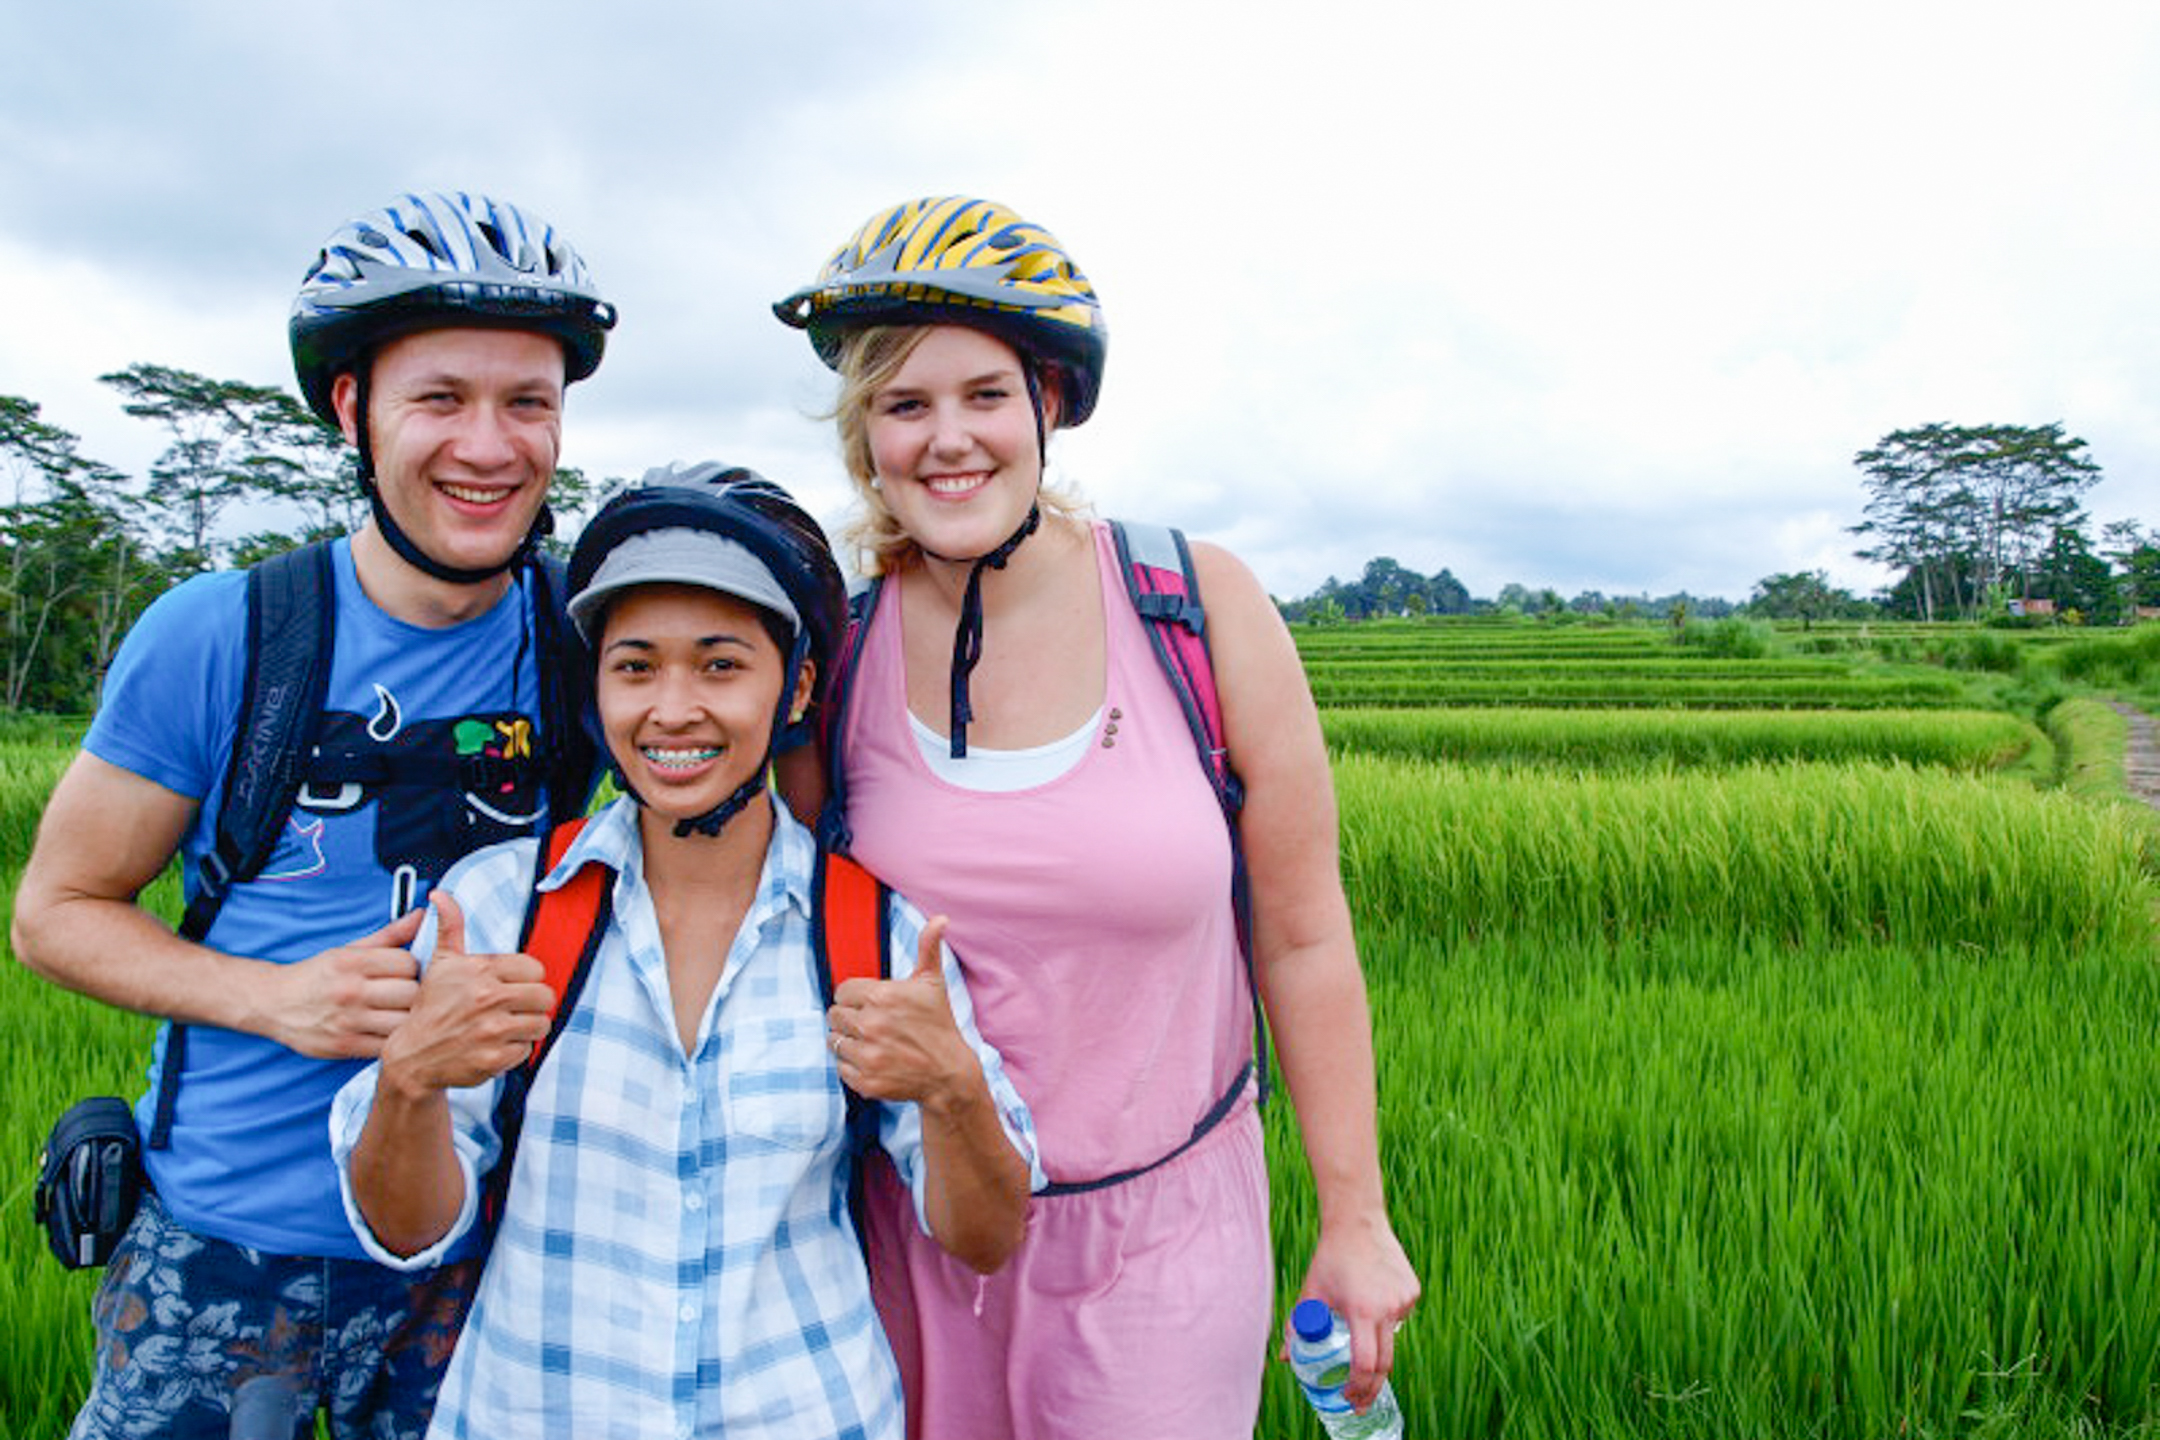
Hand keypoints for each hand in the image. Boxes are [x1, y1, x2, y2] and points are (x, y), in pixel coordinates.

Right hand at [265, 908, 425, 1058]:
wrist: (272, 1003)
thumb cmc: (317, 976)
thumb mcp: (349, 950)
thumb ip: (389, 935)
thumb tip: (422, 916)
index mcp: (352, 962)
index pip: (408, 963)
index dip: (412, 968)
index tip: (404, 973)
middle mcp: (349, 991)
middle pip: (411, 993)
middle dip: (414, 993)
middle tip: (405, 995)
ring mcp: (347, 1021)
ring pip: (404, 1022)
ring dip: (407, 1018)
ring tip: (397, 1013)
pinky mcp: (345, 1046)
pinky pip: (387, 1045)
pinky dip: (392, 1039)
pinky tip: (384, 1030)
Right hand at [377, 892, 554, 1095]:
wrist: (412, 1056)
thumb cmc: (431, 1007)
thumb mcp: (440, 963)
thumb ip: (449, 927)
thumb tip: (440, 895)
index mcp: (480, 971)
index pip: (535, 969)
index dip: (526, 980)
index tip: (511, 987)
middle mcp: (487, 998)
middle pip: (544, 997)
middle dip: (532, 1004)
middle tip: (513, 1009)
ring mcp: (492, 1030)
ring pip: (540, 1024)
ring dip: (527, 1028)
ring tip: (505, 1027)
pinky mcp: (495, 1058)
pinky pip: (527, 1050)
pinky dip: (515, 1051)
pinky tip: (495, 1047)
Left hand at [826, 916, 972, 1108]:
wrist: (949, 1073)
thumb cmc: (938, 1024)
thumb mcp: (933, 982)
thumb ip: (929, 947)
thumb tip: (941, 919)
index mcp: (882, 996)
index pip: (842, 992)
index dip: (854, 997)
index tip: (871, 1004)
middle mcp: (871, 1025)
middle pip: (834, 1015)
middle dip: (850, 1018)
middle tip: (872, 1024)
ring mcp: (868, 1055)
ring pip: (834, 1040)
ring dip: (849, 1041)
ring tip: (873, 1042)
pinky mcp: (865, 1081)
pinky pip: (840, 1067)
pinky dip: (852, 1065)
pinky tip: (874, 1060)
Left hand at [1292, 1212, 1420, 1410]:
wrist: (1358, 1222)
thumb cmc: (1330, 1258)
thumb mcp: (1310, 1292)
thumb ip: (1298, 1327)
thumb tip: (1285, 1358)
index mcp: (1362, 1311)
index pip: (1365, 1363)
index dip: (1357, 1387)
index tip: (1348, 1398)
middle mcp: (1388, 1308)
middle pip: (1385, 1364)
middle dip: (1372, 1388)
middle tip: (1360, 1402)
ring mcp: (1404, 1300)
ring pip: (1391, 1337)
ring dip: (1376, 1343)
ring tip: (1357, 1313)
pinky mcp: (1412, 1291)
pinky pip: (1399, 1317)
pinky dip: (1386, 1319)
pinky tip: (1371, 1297)